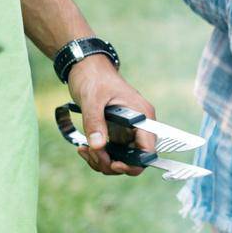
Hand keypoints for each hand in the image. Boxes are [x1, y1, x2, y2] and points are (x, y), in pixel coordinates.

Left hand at [67, 56, 156, 175]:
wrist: (87, 68)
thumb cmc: (94, 78)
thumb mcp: (92, 100)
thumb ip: (95, 123)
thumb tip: (98, 147)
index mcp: (142, 117)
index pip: (148, 150)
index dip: (134, 163)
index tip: (114, 164)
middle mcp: (140, 127)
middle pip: (134, 159)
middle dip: (112, 164)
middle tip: (92, 154)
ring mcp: (128, 132)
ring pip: (122, 159)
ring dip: (102, 161)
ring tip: (84, 150)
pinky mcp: (117, 134)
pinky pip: (111, 153)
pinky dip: (97, 155)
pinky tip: (83, 148)